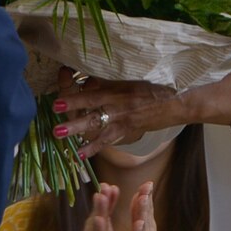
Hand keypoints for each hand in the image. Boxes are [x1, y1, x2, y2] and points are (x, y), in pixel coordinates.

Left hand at [52, 71, 181, 158]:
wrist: (174, 103)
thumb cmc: (153, 89)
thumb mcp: (131, 81)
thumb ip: (109, 82)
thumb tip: (86, 81)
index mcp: (118, 87)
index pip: (94, 84)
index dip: (79, 83)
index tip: (63, 76)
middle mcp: (118, 102)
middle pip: (91, 102)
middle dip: (73, 105)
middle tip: (55, 108)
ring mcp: (122, 117)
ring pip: (96, 122)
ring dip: (76, 128)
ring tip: (58, 133)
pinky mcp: (127, 130)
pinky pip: (107, 140)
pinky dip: (93, 147)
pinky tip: (80, 154)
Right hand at [70, 184, 118, 230]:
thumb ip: (106, 222)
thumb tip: (107, 205)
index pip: (102, 212)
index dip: (106, 198)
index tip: (110, 184)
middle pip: (96, 214)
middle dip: (101, 199)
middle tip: (104, 184)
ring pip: (95, 225)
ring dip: (98, 210)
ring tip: (100, 196)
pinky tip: (99, 221)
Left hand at [125, 182, 167, 230]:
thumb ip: (142, 229)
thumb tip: (143, 216)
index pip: (145, 212)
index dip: (145, 197)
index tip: (146, 182)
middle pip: (147, 215)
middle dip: (147, 198)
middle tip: (148, 183)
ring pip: (143, 226)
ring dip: (143, 212)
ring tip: (143, 197)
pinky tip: (138, 224)